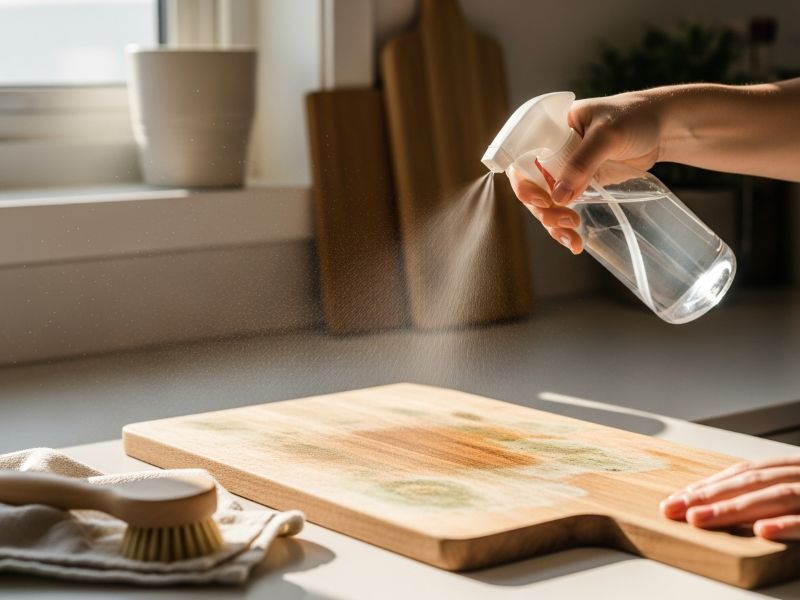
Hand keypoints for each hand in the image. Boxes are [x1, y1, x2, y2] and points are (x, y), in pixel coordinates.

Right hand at [507, 90, 665, 253]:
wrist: (664, 126)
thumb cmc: (634, 116)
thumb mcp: (607, 134)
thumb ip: (582, 163)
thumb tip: (558, 197)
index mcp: (549, 131)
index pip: (523, 160)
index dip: (524, 183)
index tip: (542, 200)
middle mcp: (552, 152)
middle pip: (533, 187)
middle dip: (543, 210)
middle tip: (566, 220)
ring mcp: (566, 170)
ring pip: (548, 203)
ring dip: (554, 223)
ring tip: (572, 237)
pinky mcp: (582, 185)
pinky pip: (566, 207)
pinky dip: (567, 226)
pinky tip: (575, 241)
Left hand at [660, 456, 799, 540]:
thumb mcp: (797, 489)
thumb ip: (770, 491)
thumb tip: (726, 499)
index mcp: (793, 468)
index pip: (744, 473)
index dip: (709, 484)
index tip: (677, 498)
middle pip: (749, 483)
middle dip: (707, 495)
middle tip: (672, 508)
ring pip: (774, 498)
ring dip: (732, 508)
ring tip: (697, 518)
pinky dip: (786, 524)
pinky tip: (761, 530)